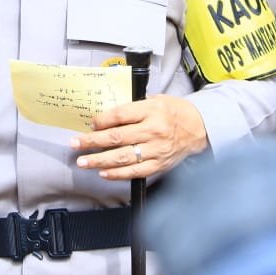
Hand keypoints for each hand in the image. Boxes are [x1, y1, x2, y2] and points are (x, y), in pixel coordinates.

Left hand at [70, 95, 207, 180]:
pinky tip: (103, 173)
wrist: (199, 128)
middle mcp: (153, 131)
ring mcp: (156, 150)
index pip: (120, 115)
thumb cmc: (174, 112)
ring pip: (122, 157)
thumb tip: (106, 118)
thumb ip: (133, 108)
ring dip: (99, 160)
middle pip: (117, 137)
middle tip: (76, 144)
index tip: (90, 124)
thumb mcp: (155, 100)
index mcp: (152, 110)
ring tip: (83, 161)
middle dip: (92, 141)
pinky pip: (135, 172)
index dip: (102, 120)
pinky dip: (117, 174)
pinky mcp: (158, 165)